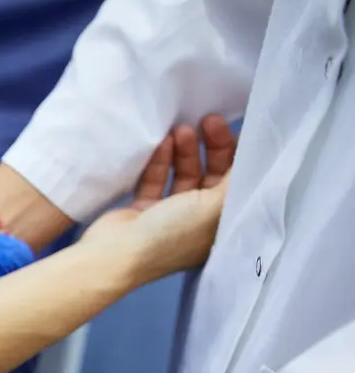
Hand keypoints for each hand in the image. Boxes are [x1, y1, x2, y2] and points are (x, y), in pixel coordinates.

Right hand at [83, 115, 235, 279]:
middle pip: (212, 176)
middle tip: (209, 120)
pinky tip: (162, 143)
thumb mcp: (214, 207)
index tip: (240, 128)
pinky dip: (161, 162)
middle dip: (213, 147)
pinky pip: (158, 179)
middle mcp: (198, 221)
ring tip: (181, 129)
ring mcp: (169, 215)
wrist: (117, 253)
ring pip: (184, 175)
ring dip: (185, 151)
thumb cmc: (172, 232)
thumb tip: (256, 155)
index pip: (237, 185)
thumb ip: (237, 179)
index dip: (240, 156)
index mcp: (219, 227)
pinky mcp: (144, 208)